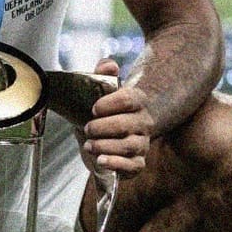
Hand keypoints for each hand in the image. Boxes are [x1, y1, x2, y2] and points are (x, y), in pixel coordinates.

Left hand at [82, 60, 152, 178]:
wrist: (101, 140)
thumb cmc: (100, 114)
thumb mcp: (97, 93)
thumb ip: (102, 74)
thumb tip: (109, 65)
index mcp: (137, 101)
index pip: (129, 99)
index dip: (109, 104)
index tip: (93, 109)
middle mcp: (144, 122)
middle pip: (127, 124)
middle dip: (103, 127)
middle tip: (87, 128)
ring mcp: (142, 144)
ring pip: (129, 146)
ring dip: (105, 146)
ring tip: (89, 145)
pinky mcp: (137, 163)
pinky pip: (133, 166)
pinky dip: (115, 164)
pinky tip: (101, 160)